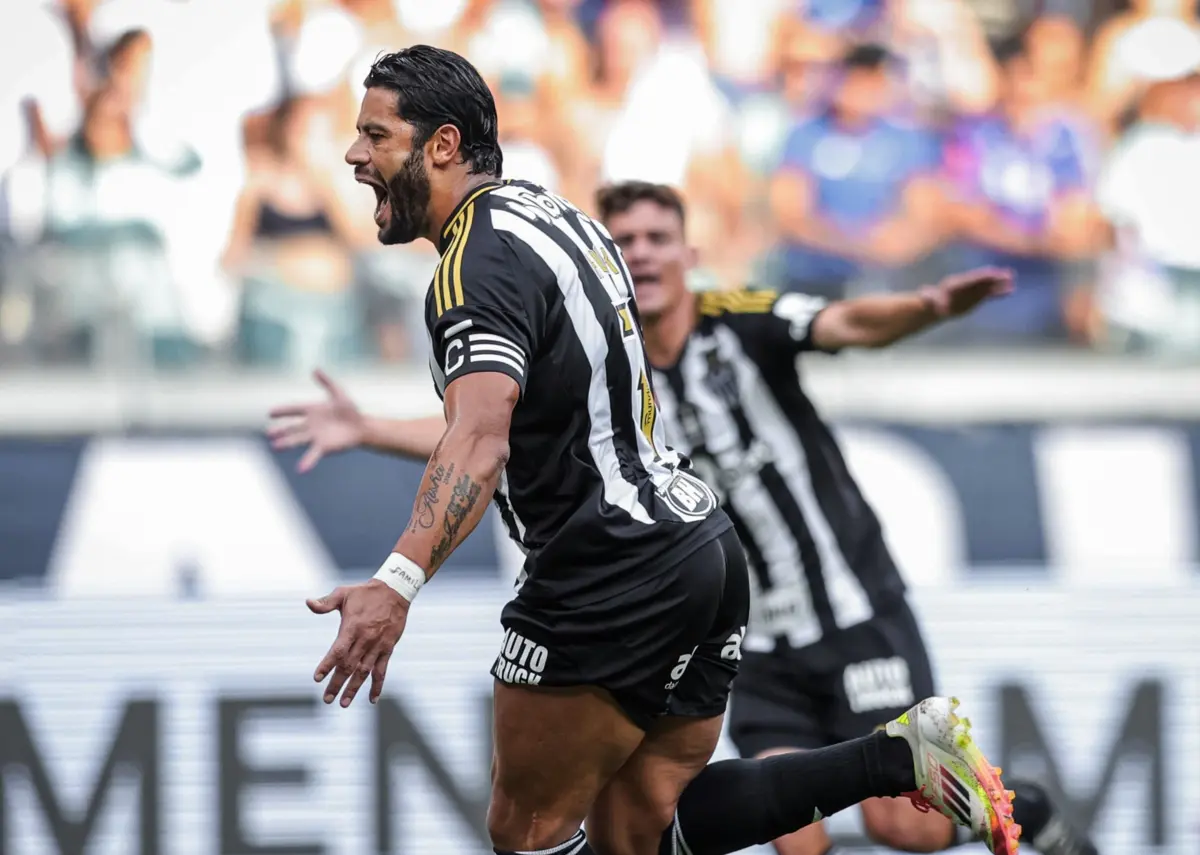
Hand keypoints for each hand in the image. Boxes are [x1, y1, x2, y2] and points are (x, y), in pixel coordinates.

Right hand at [267, 368, 364, 472]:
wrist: (361, 426)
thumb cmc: (350, 410)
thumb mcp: (339, 393)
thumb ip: (327, 382)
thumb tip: (315, 369)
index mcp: (312, 410)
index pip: (294, 410)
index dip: (283, 411)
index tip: (270, 413)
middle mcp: (310, 424)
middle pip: (292, 428)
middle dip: (281, 430)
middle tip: (269, 433)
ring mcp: (315, 436)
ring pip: (298, 440)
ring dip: (287, 443)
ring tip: (276, 446)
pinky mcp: (323, 447)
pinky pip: (313, 455)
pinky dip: (307, 462)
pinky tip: (300, 469)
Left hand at [307, 581, 408, 706]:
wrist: (395, 590)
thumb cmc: (366, 593)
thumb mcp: (344, 593)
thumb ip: (325, 602)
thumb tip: (308, 603)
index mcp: (352, 627)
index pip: (337, 651)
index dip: (327, 665)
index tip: (317, 678)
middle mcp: (365, 639)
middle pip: (348, 666)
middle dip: (337, 684)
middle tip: (327, 699)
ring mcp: (377, 646)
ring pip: (364, 672)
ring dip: (353, 689)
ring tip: (343, 703)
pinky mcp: (388, 648)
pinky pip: (382, 670)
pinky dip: (377, 686)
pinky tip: (372, 699)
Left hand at [919, 267, 1013, 317]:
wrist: (934, 305)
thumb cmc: (929, 303)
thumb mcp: (927, 301)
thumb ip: (929, 299)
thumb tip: (932, 302)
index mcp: (955, 284)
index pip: (970, 279)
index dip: (980, 277)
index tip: (991, 273)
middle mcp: (965, 285)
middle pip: (981, 280)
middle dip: (993, 277)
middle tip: (1007, 273)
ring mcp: (972, 290)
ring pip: (987, 286)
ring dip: (999, 283)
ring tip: (1012, 278)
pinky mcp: (977, 297)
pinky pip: (990, 294)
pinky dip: (999, 292)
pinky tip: (1011, 289)